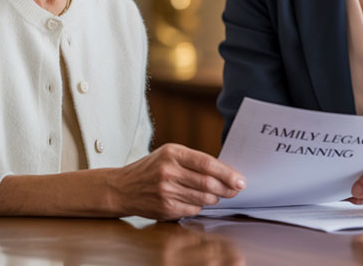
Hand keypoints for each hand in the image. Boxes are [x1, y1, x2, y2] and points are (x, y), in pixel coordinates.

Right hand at [115, 143, 244, 220]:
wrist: (122, 188)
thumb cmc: (150, 169)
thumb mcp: (169, 154)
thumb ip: (194, 160)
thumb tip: (224, 172)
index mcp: (173, 153)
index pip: (207, 164)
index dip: (227, 173)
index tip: (240, 180)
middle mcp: (168, 171)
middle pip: (208, 183)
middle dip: (227, 188)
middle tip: (236, 190)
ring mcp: (166, 191)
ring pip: (203, 198)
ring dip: (215, 198)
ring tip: (217, 195)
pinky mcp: (165, 208)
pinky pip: (193, 209)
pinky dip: (199, 206)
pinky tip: (197, 202)